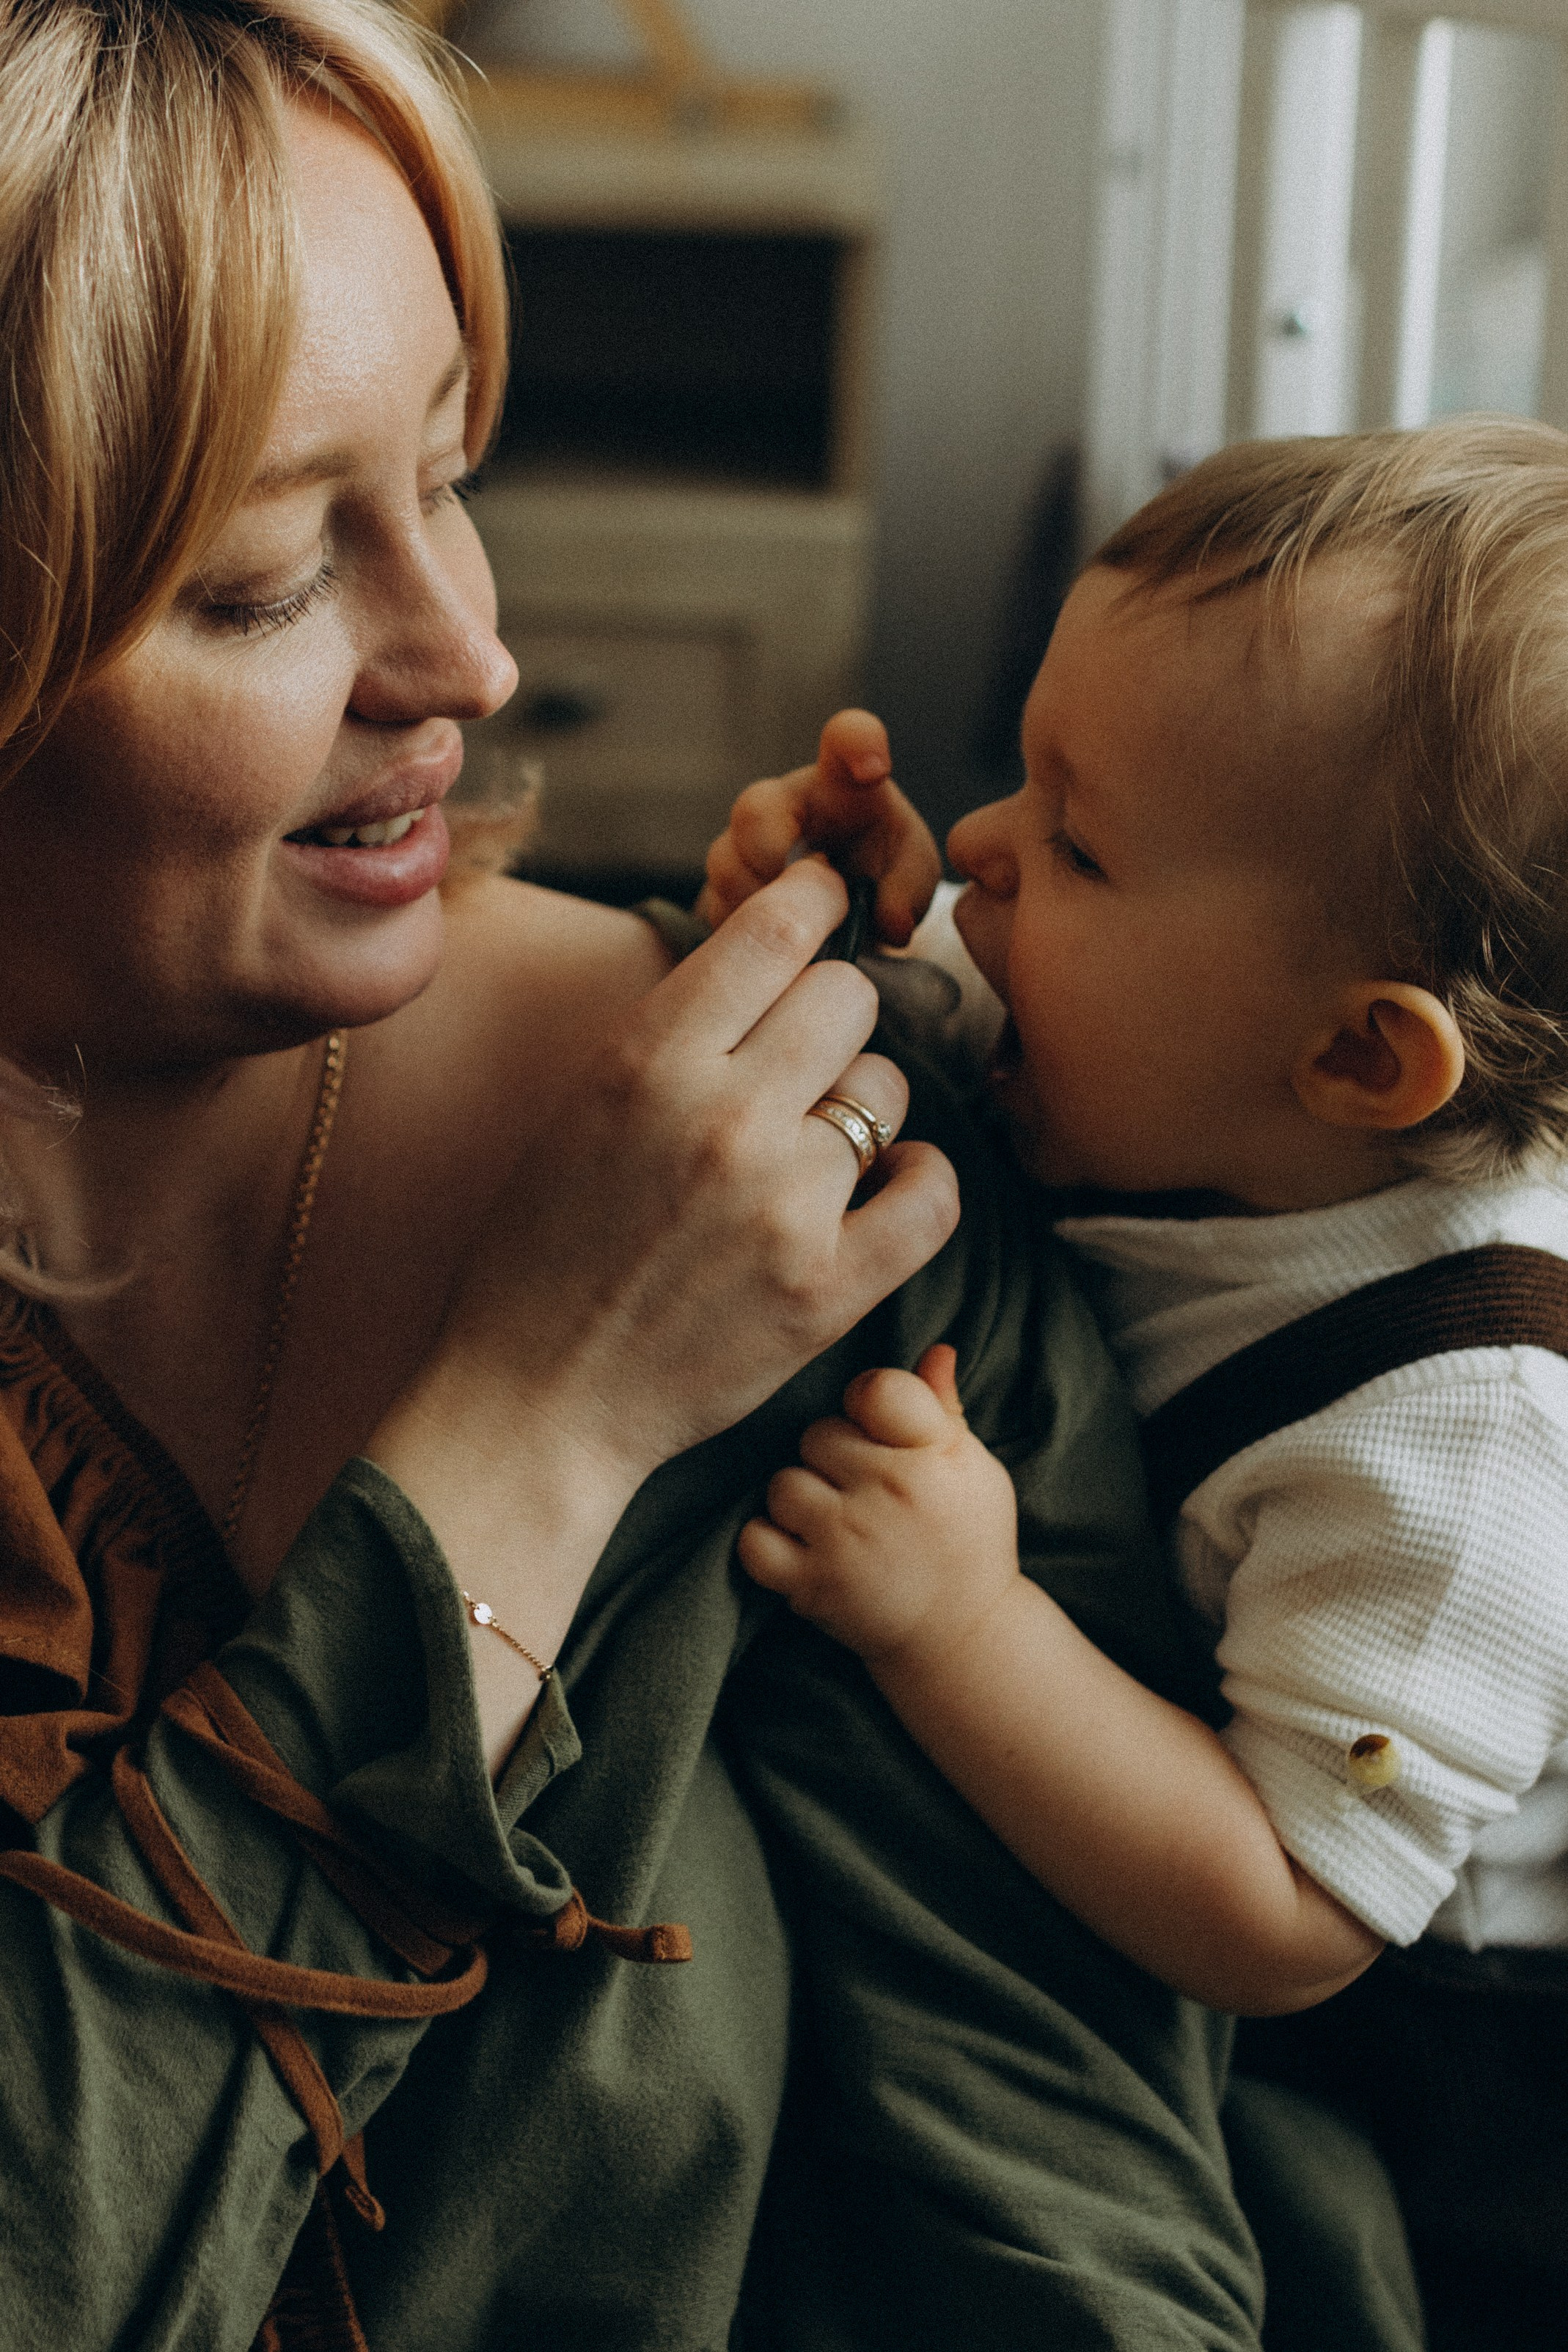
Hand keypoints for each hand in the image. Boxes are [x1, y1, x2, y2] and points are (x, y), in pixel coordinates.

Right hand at [421, 860, 959, 1496]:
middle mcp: (724, 1116)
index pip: (776, 929)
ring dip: (861, 1110)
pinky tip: (883, 1190)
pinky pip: (932, 1191)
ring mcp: (785, 1203)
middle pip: (846, 998)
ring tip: (812, 1152)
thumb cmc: (545, 1254)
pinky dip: (918, 1181)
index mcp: (647, 1059)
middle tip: (804, 1063)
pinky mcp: (831, 1285)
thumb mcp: (581, 1108)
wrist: (537, 1400)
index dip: (815, 900)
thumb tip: (766, 955)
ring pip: (886, 1090)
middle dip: (832, 1019)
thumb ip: (672, 1034)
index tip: (827, 901)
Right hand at [696, 710, 941, 948]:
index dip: (856, 742)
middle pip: (755, 808)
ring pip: (725, 862)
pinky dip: (740, 931)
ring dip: (754, 900)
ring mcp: (746, 845)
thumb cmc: (882, 873)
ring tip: (790, 932)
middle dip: (768, 849)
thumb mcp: (910, 880)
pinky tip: (769, 951)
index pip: (847, 739)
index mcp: (843, 785)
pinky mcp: (725, 889)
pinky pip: (714, 907)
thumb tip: (890, 924)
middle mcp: (786, 804)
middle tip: (794, 883)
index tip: (873, 766)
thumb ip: (907, 893)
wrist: (843, 910)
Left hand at [739, 1343, 1019, 1662]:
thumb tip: (935, 1349)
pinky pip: (754, 1539)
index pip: (876, 1388)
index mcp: (936, 1454)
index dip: (864, 1403)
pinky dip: (768, 1543)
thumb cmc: (967, 1541)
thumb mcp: (973, 1470)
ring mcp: (848, 1540)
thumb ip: (943, 1409)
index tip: (873, 1426)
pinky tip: (800, 1549)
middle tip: (859, 1488)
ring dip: (799, 1500)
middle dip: (832, 1456)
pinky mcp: (814, 1586)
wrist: (961, 1636)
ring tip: (834, 1523)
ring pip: (783, 1482)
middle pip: (818, 1434)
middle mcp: (891, 1491)